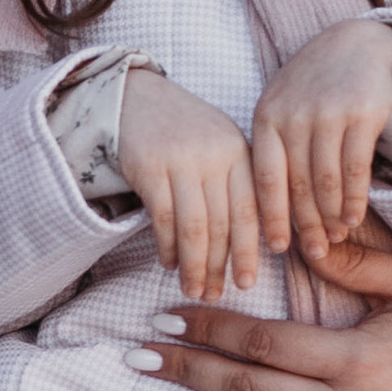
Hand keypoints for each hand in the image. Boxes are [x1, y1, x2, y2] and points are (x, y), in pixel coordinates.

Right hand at [117, 64, 260, 297]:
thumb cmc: (184, 130)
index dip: (249, 250)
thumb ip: (237, 184)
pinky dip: (167, 246)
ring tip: (192, 289)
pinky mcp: (150, 166)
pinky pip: (164, 218)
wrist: (135, 96)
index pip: (249, 210)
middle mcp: (215, 155)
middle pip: (222, 223)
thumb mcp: (220, 146)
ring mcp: (182, 160)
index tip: (247, 282)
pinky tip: (168, 262)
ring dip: (193, 264)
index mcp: (240, 151)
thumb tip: (256, 243)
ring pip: (194, 226)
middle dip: (219, 265)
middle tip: (216, 294)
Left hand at [252, 17, 391, 261]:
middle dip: (306, 224)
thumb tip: (266, 212)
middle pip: (297, 185)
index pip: (264, 178)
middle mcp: (293, 115)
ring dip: (332, 216)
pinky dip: (355, 199)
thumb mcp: (283, 110)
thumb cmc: (313, 88)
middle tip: (314, 253)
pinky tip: (355, 217)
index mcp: (266, 118)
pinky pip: (355, 169)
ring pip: (326, 181)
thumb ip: (275, 151)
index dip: (270, 217)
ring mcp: (327, 113)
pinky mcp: (362, 113)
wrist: (356, 44)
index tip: (275, 249)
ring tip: (336, 236)